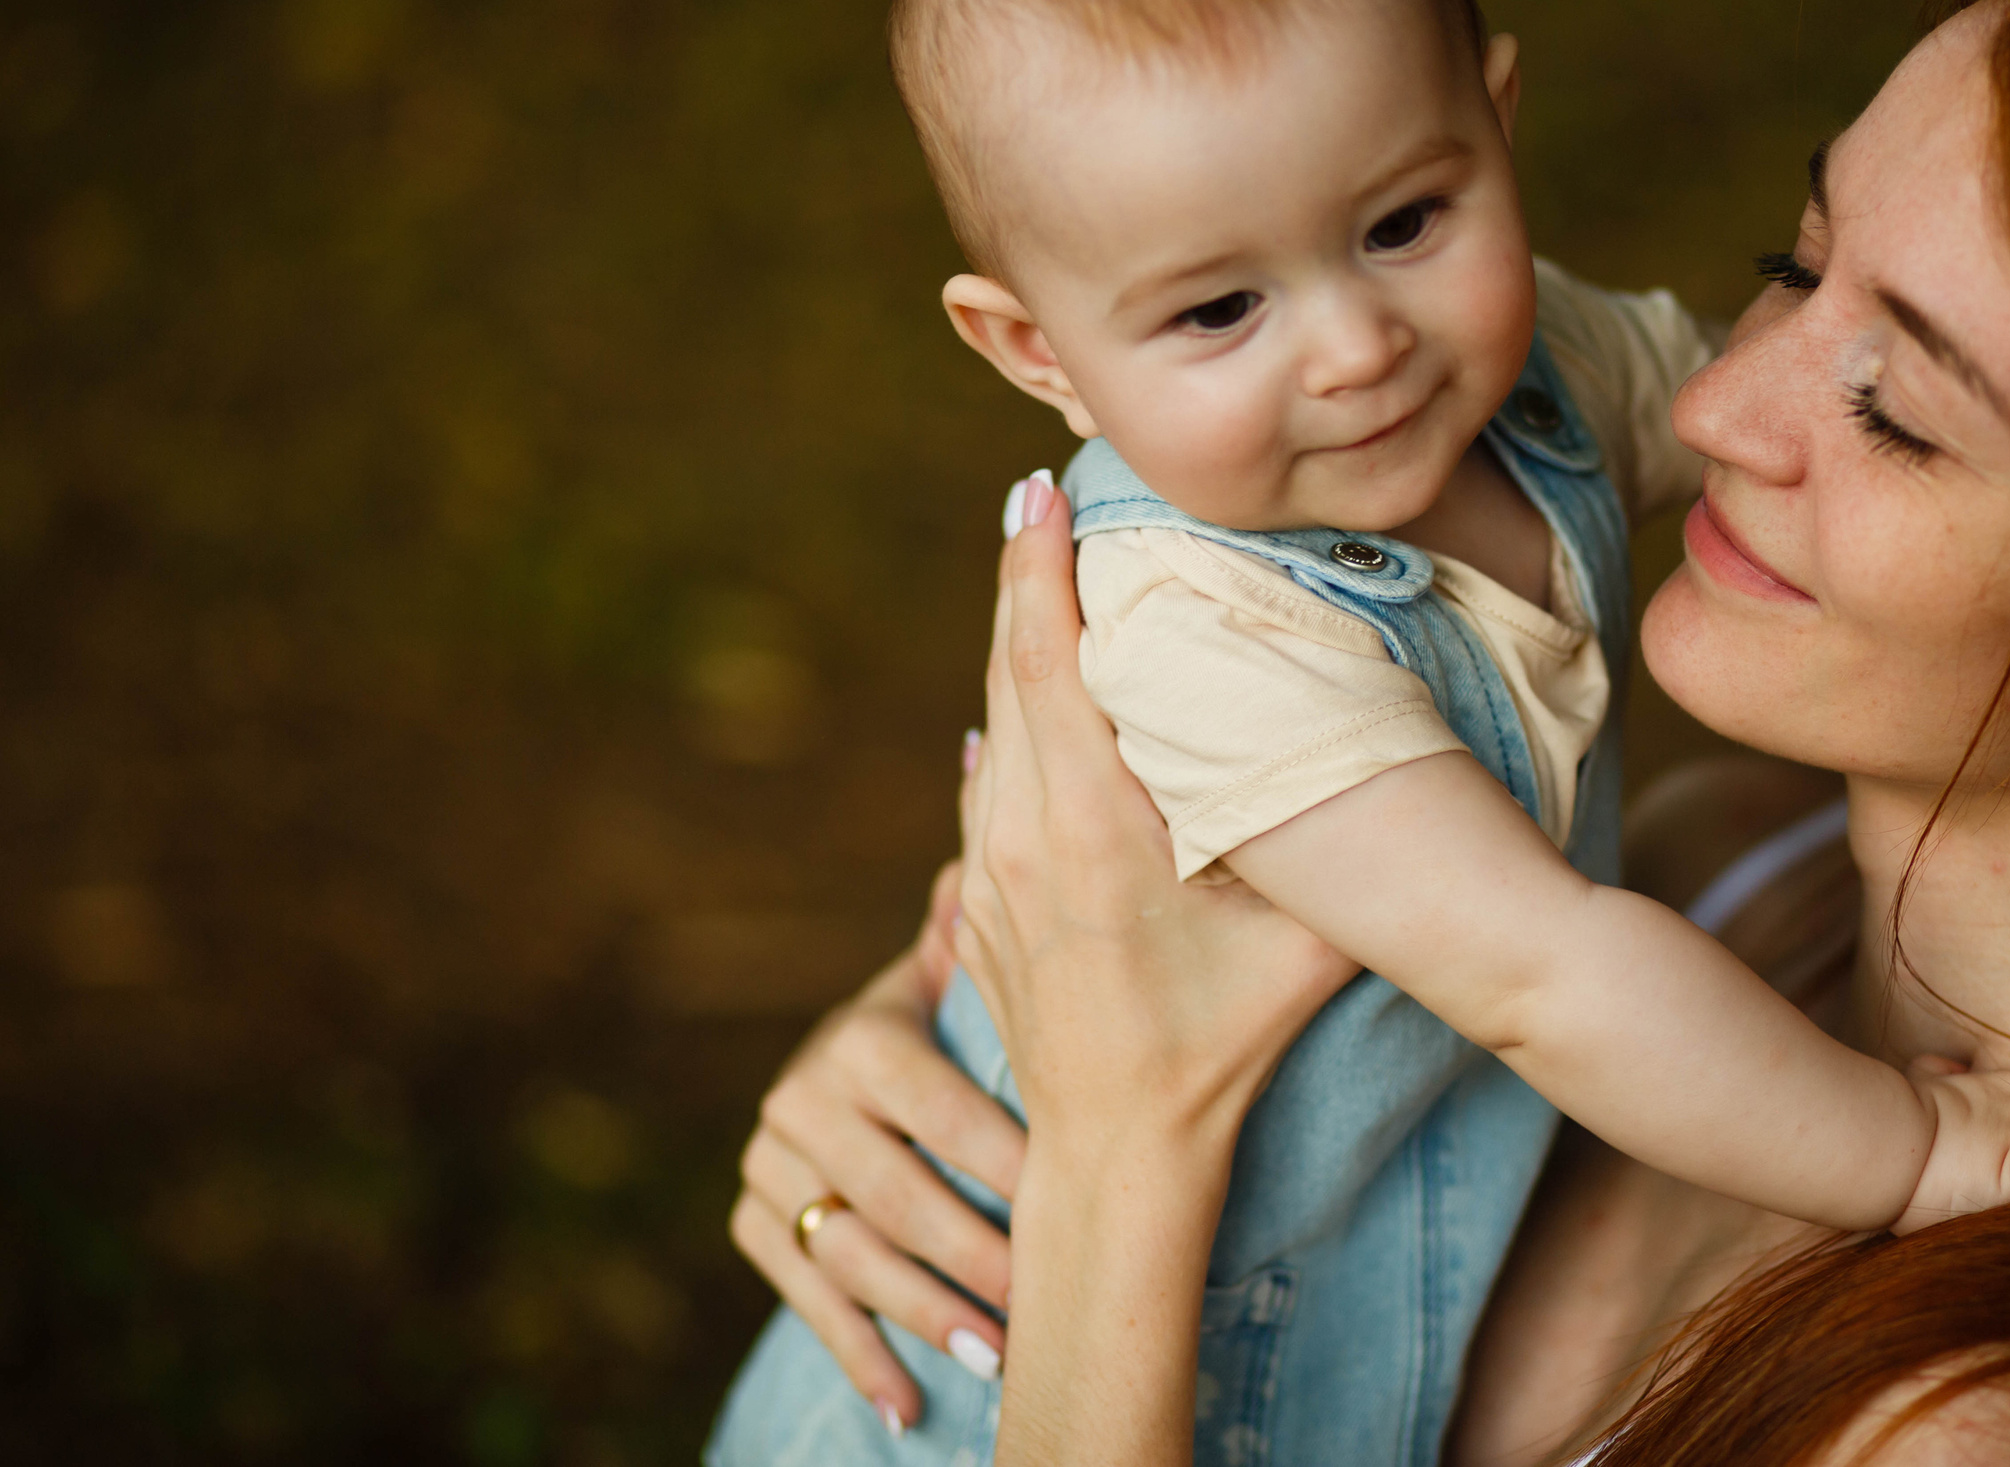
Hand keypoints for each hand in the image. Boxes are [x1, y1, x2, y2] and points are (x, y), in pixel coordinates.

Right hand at [727, 861, 1025, 1432]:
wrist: (851, 1071)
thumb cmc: (948, 1028)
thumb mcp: (963, 979)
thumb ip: (990, 928)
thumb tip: (1000, 785)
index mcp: (860, 1038)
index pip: (938, 1109)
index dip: (1004, 1161)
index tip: (1077, 1201)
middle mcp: (798, 1099)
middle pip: (894, 1195)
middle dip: (973, 1255)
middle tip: (1041, 1301)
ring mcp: (768, 1167)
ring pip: (850, 1254)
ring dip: (924, 1314)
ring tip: (996, 1356)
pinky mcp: (751, 1223)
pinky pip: (805, 1301)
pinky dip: (860, 1356)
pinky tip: (910, 1409)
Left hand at [955, 471, 1356, 1161]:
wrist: (1118, 1148)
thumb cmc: (1227, 1042)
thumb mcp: (1307, 943)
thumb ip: (1330, 846)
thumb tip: (1383, 754)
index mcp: (1095, 826)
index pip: (1050, 662)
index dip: (1039, 570)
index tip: (1037, 492)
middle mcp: (1024, 834)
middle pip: (1008, 673)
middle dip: (1022, 580)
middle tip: (1037, 501)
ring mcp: (989, 871)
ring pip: (992, 726)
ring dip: (1012, 648)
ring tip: (1036, 575)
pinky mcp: (978, 903)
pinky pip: (988, 784)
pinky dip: (1008, 723)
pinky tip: (1020, 704)